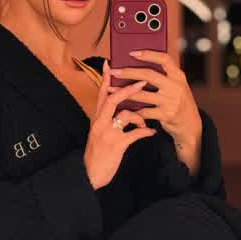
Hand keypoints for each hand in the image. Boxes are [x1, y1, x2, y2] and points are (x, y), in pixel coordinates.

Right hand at [83, 60, 156, 189]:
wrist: (89, 175)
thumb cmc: (96, 155)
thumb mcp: (98, 135)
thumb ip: (107, 122)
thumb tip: (119, 112)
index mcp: (96, 120)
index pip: (101, 96)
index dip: (106, 79)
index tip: (110, 64)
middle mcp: (100, 124)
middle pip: (113, 99)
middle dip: (128, 90)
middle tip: (142, 82)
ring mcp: (108, 134)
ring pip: (126, 115)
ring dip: (139, 117)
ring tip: (145, 124)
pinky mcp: (117, 145)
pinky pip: (135, 134)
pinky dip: (145, 132)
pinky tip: (151, 133)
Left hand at [108, 50, 201, 144]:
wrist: (189, 124)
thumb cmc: (177, 101)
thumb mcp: (175, 85)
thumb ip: (163, 76)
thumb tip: (137, 64)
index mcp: (178, 75)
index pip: (164, 59)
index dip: (148, 54)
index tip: (132, 52)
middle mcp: (175, 86)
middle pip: (148, 75)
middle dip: (128, 72)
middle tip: (114, 71)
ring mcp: (171, 101)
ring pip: (142, 94)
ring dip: (123, 92)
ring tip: (111, 88)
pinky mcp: (166, 115)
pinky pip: (144, 111)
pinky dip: (132, 109)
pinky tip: (121, 106)